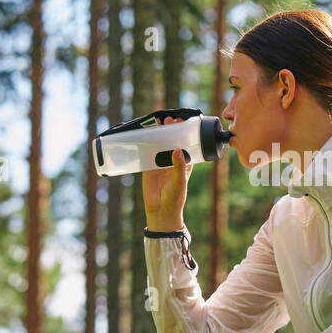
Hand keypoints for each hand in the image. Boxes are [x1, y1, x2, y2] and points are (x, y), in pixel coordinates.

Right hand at [142, 115, 193, 229]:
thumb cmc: (175, 198)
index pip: (186, 144)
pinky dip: (145, 143)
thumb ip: (179, 166)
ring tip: (160, 122)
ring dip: (159, 133)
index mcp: (184, 164)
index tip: (184, 122)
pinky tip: (145, 133)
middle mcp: (172, 161)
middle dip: (171, 129)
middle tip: (170, 120)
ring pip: (159, 144)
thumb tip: (178, 150)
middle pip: (172, 141)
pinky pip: (146, 152)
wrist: (161, 212)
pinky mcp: (148, 167)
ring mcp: (159, 163)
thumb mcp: (180, 181)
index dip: (185, 133)